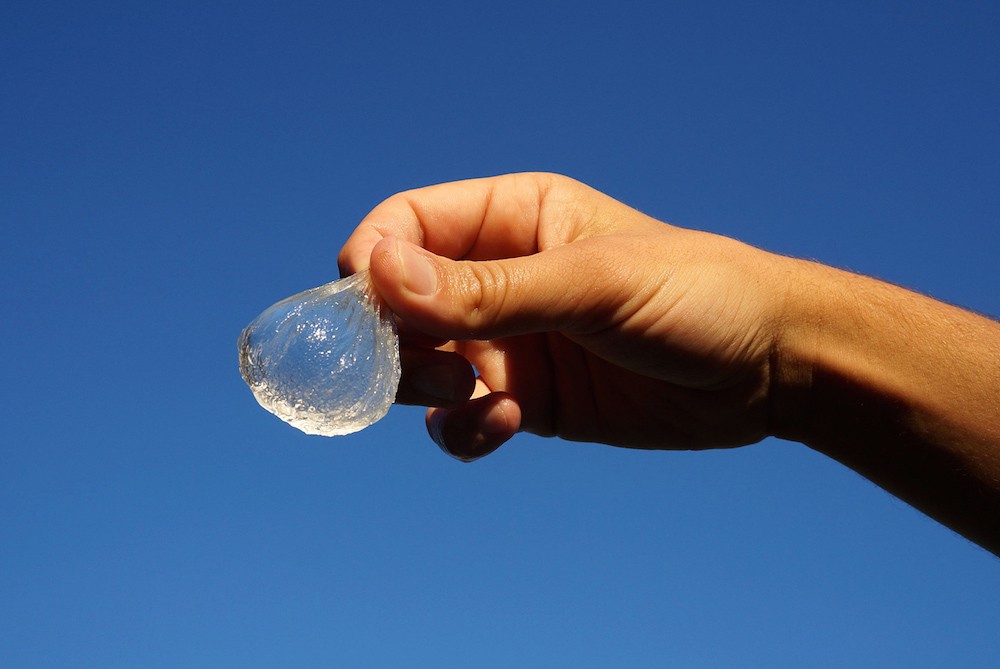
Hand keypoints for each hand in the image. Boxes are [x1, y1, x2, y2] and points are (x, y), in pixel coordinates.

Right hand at [338, 173, 792, 460]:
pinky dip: (463, 428)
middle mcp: (500, 276)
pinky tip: (506, 423)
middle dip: (394, 338)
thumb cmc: (695, 295)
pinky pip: (459, 417)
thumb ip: (489, 288)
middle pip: (398, 301)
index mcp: (513, 217)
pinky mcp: (526, 398)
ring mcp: (511, 341)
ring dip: (423, 386)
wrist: (770, 368)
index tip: (365, 307)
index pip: (407, 226)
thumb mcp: (593, 285)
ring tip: (472, 391)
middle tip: (430, 366)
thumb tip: (378, 274)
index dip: (373, 262)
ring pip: (418, 364)